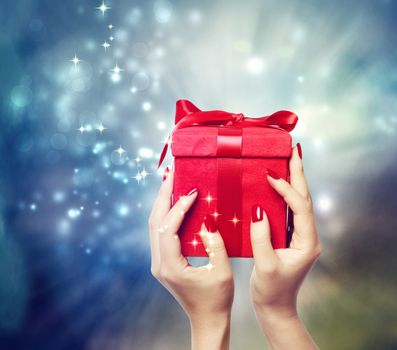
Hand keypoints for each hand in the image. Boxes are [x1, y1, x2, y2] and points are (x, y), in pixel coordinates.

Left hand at [148, 167, 233, 349]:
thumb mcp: (221, 272)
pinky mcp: (164, 261)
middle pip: (154, 222)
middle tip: (173, 174)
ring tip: (172, 182)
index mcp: (170, 266)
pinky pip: (161, 232)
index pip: (168, 228)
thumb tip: (208, 219)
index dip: (179, 206)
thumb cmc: (217, 300)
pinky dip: (167, 214)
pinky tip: (175, 203)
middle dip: (163, 196)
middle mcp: (159, 263)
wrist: (207, 320)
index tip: (193, 191)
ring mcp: (159, 262)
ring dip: (163, 203)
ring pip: (155, 226)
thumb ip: (215, 244)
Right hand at [250, 144, 320, 348]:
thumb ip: (261, 237)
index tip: (271, 176)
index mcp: (307, 243)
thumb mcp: (265, 265)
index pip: (301, 208)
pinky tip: (276, 183)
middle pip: (304, 198)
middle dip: (298, 173)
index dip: (287, 190)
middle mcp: (307, 236)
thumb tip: (258, 209)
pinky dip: (283, 193)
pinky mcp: (288, 236)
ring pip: (297, 202)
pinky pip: (287, 209)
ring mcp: (299, 235)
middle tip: (293, 150)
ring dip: (293, 179)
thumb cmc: (271, 291)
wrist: (275, 307)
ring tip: (287, 159)